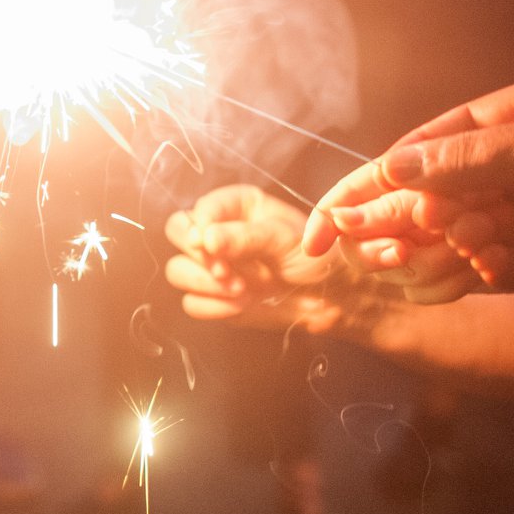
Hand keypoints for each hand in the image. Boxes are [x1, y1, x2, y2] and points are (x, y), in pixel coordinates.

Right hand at [162, 185, 353, 331]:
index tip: (206, 244)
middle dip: (197, 256)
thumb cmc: (319, 258)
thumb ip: (245, 237)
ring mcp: (216, 266)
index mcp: (237, 206)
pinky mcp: (217, 297)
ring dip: (204, 283)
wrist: (336, 299)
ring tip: (241, 291)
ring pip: (178, 271)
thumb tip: (205, 239)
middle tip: (224, 271)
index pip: (199, 209)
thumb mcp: (286, 239)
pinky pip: (192, 303)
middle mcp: (221, 232)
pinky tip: (242, 305)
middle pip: (177, 233)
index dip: (198, 227)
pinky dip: (212, 307)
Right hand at [304, 69, 513, 301]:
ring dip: (425, 251)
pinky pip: (505, 266)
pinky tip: (431, 286)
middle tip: (336, 252)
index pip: (433, 145)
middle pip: (443, 192)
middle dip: (391, 220)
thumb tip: (396, 167)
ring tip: (378, 271)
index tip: (329, 217)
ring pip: (469, 233)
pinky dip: (468, 276)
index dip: (375, 180)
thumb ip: (475, 160)